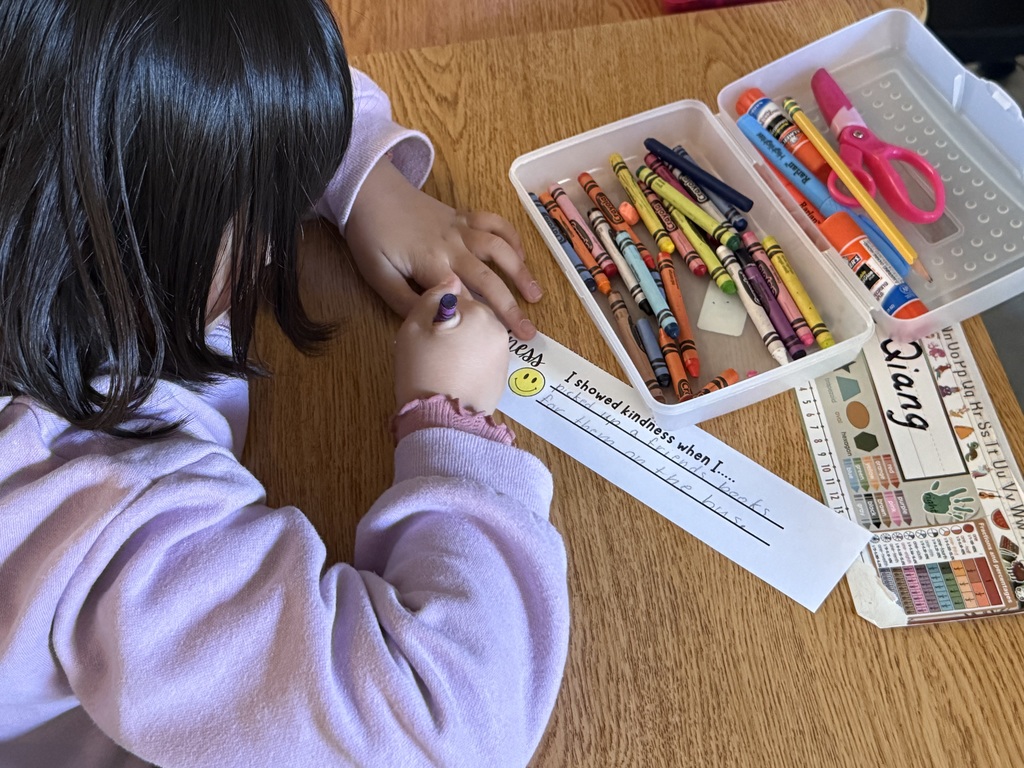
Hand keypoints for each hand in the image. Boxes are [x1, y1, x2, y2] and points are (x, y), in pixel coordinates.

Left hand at [344, 158, 541, 339]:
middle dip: (511, 306)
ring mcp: (461, 227)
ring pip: (500, 248)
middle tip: (528, 331)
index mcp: (432, 264)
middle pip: (490, 278)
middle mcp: (453, 246)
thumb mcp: (378, 276)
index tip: (501, 339)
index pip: (465, 298)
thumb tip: (432, 323)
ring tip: (535, 294)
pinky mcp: (462, 215)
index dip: (485, 319)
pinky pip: (495, 222)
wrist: (370, 191)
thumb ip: (404, 301)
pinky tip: (521, 255)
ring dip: (521, 271)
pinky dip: (512, 237)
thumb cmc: (371, 236)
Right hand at [393, 279, 509, 414]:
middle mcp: (497, 329)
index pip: (455, 296)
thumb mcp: (414, 327)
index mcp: (478, 312)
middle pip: (472, 316)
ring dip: (464, 343)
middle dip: (454, 326)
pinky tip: (455, 374)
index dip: (436, 312)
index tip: (426, 330)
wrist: (442, 421)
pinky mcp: (503, 376)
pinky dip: (472, 360)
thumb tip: (451, 280)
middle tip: (433, 349)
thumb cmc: (423, 371)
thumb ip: (433, 296)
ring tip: (443, 364)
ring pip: (479, 336)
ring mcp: (503, 354)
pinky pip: (484, 357)